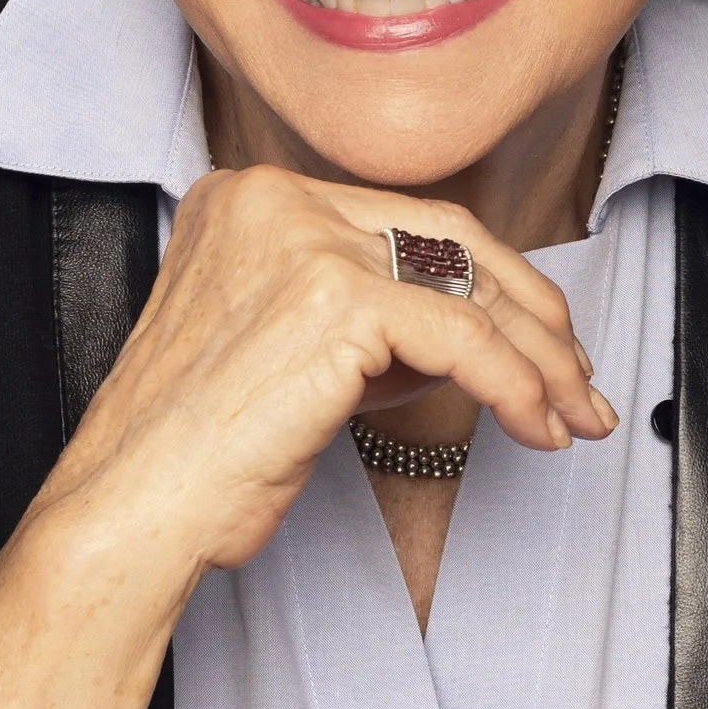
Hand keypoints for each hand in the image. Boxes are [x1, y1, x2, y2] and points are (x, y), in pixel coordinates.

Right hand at [40, 164, 617, 581]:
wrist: (131, 511)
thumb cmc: (195, 455)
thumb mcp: (284, 353)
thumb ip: (364, 316)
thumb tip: (474, 330)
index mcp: (247, 197)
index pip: (405, 221)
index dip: (489, 282)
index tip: (535, 340)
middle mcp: (271, 198)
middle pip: (449, 239)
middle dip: (531, 315)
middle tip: (576, 377)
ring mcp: (302, 239)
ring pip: (467, 288)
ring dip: (539, 359)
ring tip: (573, 414)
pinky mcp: (334, 297)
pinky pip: (463, 338)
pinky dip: (515, 385)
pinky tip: (536, 425)